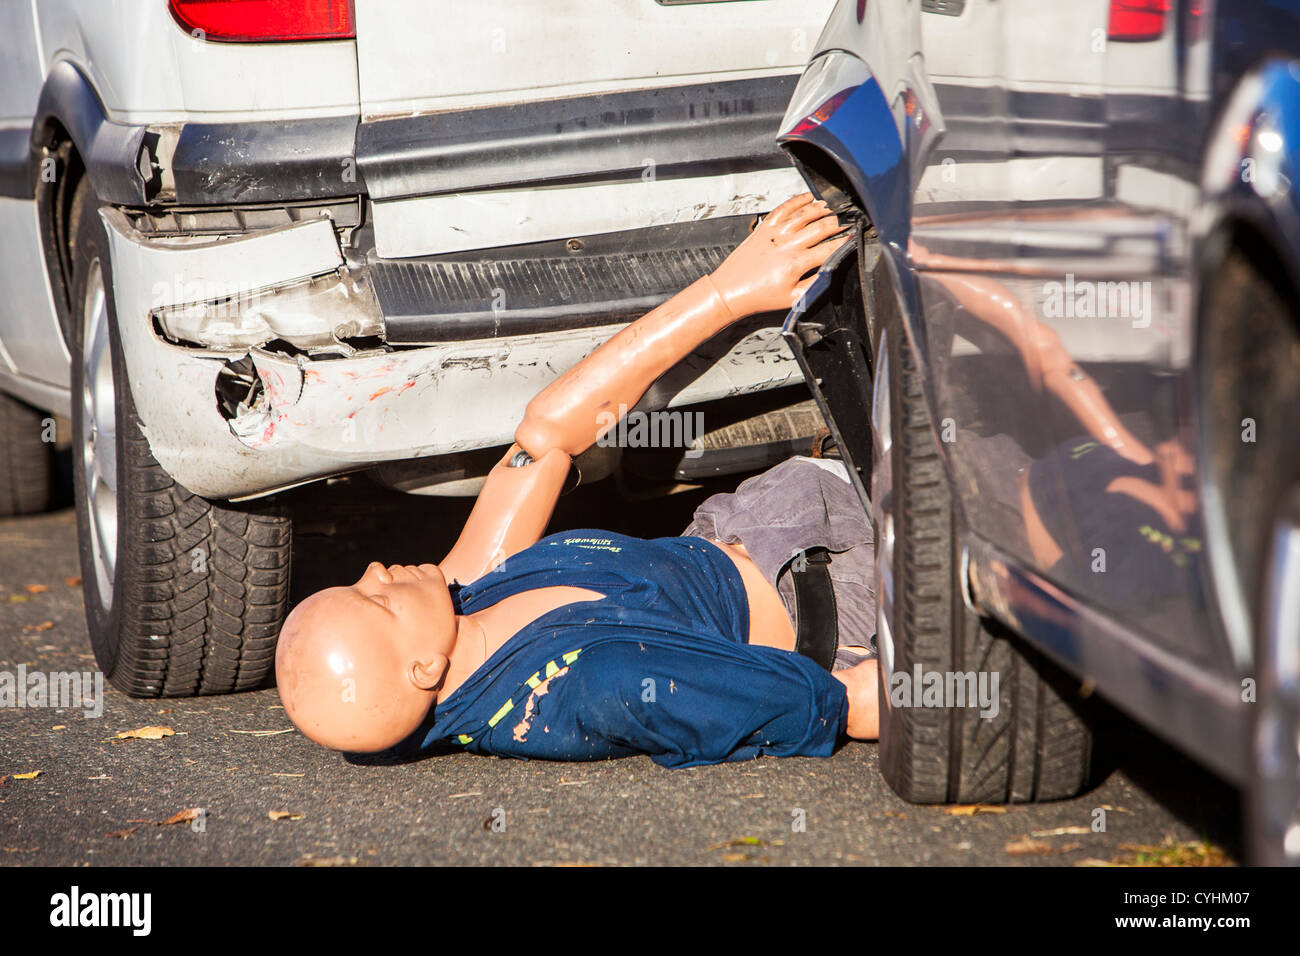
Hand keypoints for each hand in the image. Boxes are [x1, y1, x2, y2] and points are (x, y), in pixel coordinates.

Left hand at [709, 193, 850, 318]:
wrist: (730, 291)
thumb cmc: (760, 297)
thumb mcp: (793, 298)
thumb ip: (815, 283)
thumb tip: (831, 269)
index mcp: (795, 264)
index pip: (828, 249)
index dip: (845, 243)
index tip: (854, 238)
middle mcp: (786, 245)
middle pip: (821, 227)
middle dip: (838, 223)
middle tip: (848, 222)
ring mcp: (774, 233)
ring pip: (804, 214)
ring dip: (821, 210)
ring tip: (832, 210)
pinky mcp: (764, 227)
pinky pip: (784, 208)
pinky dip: (798, 200)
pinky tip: (809, 198)